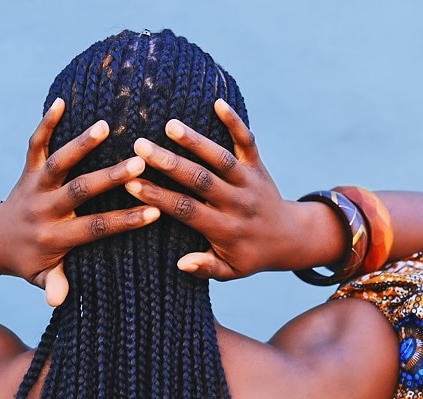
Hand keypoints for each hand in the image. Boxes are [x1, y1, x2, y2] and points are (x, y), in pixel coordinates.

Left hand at [0, 98, 159, 305]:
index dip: (124, 221)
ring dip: (79, 144)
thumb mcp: (41, 277)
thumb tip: (57, 301)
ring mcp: (34, 187)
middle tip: (137, 163)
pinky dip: (45, 123)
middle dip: (108, 178)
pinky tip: (60, 101)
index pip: (94, 228)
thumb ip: (54, 285)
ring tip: (104, 125)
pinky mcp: (27, 170)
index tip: (154, 212)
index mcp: (55, 237)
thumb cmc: (29, 261)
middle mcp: (45, 209)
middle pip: (78, 191)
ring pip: (57, 163)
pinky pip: (34, 144)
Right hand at [124, 99, 320, 279]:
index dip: (159, 197)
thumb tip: (182, 264)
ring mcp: (249, 181)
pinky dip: (235, 122)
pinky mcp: (258, 165)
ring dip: (196, 141)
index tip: (132, 185)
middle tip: (140, 147)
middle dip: (170, 164)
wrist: (290, 238)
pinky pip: (248, 141)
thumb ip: (207, 268)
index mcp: (225, 229)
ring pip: (221, 159)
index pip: (188, 211)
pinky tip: (218, 103)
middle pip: (201, 180)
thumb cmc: (250, 256)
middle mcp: (237, 203)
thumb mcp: (231, 272)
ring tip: (170, 125)